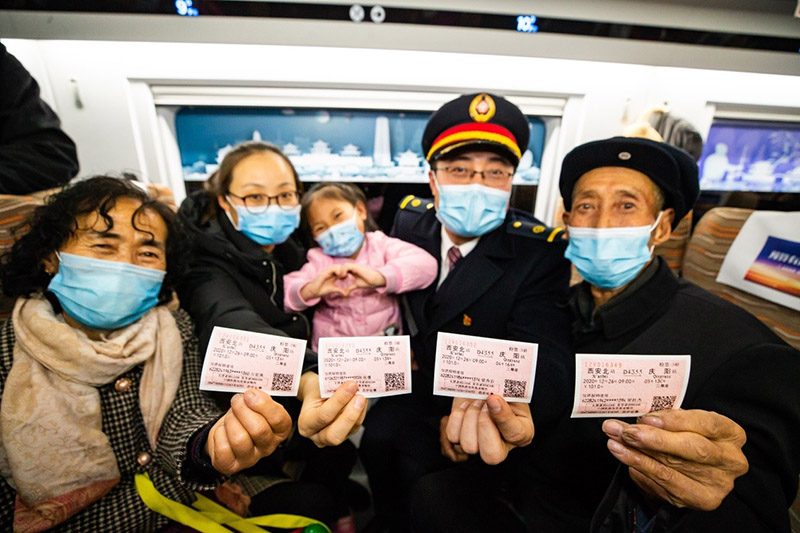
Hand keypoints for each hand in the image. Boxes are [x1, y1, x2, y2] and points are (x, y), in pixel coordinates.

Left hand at [206, 389, 292, 474]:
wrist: (228, 430)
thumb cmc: (246, 415)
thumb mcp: (257, 403)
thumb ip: (259, 398)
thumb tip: (251, 395)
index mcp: (280, 430)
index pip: (278, 419)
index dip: (263, 404)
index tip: (250, 394)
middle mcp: (268, 447)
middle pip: (258, 429)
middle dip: (242, 410)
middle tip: (237, 401)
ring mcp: (250, 459)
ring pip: (239, 439)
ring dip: (230, 422)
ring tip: (230, 416)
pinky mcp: (231, 465)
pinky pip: (223, 449)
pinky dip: (219, 434)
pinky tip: (223, 430)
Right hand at [297, 373, 366, 446]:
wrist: (317, 395)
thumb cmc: (316, 390)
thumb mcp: (319, 386)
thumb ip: (333, 388)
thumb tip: (351, 385)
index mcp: (306, 423)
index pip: (323, 416)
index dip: (339, 401)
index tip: (351, 385)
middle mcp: (317, 435)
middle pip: (335, 435)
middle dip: (350, 415)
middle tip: (360, 397)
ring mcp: (332, 438)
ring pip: (350, 430)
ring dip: (359, 411)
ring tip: (363, 395)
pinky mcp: (346, 435)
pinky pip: (356, 426)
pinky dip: (362, 412)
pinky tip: (363, 399)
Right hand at [299, 265, 349, 300]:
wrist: (313, 291)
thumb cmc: (322, 290)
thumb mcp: (333, 289)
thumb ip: (340, 290)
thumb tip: (347, 293)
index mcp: (333, 275)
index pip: (341, 270)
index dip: (345, 272)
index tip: (346, 278)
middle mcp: (330, 272)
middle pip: (339, 266)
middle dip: (344, 270)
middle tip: (345, 277)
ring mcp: (327, 272)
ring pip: (336, 266)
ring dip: (341, 270)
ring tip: (342, 277)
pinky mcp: (324, 273)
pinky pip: (332, 269)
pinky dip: (337, 271)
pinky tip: (338, 276)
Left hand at [341, 263, 385, 291]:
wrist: (374, 280)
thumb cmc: (367, 282)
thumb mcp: (356, 285)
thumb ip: (351, 287)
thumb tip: (346, 293)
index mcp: (353, 271)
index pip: (344, 269)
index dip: (341, 274)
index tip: (340, 280)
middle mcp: (353, 268)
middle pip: (343, 266)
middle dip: (340, 272)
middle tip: (340, 279)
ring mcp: (355, 266)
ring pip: (344, 265)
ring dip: (341, 271)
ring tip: (342, 278)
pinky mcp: (356, 267)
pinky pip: (347, 266)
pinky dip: (344, 271)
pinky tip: (345, 277)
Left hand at [444, 395, 533, 464]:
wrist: (486, 385)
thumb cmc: (502, 388)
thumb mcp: (511, 390)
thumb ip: (506, 396)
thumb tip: (493, 401)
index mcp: (521, 434)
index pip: (514, 435)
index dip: (502, 417)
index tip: (493, 398)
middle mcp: (501, 446)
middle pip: (491, 455)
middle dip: (484, 425)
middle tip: (484, 404)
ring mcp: (479, 445)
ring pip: (469, 447)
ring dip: (470, 418)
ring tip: (477, 402)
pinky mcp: (460, 438)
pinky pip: (453, 436)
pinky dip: (457, 418)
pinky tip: (466, 406)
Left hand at [602, 409, 748, 510]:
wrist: (700, 470)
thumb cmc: (691, 437)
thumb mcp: (687, 423)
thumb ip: (669, 420)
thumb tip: (642, 420)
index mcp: (731, 434)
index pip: (707, 424)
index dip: (676, 421)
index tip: (647, 418)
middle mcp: (730, 460)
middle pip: (693, 449)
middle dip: (655, 439)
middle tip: (627, 432)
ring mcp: (718, 483)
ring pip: (674, 468)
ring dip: (639, 455)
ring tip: (615, 443)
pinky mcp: (701, 499)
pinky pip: (667, 486)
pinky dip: (642, 471)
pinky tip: (626, 459)